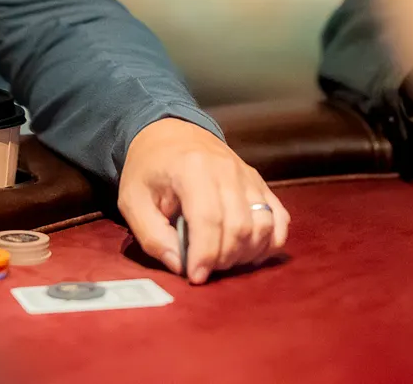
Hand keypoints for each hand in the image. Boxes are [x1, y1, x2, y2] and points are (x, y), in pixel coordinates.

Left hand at [117, 117, 289, 283]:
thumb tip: (181, 266)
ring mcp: (248, 176)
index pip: (208, 219)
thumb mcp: (133, 201)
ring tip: (222, 260)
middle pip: (239, 226)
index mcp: (191, 169)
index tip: (196, 276)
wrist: (170, 136)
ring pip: (265, 224)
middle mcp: (226, 169)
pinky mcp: (260, 183)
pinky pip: (279, 218)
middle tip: (204, 268)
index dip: (205, 255)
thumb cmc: (149, 170)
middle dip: (223, 259)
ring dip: (247, 253)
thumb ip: (152, 236)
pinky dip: (270, 242)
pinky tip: (248, 252)